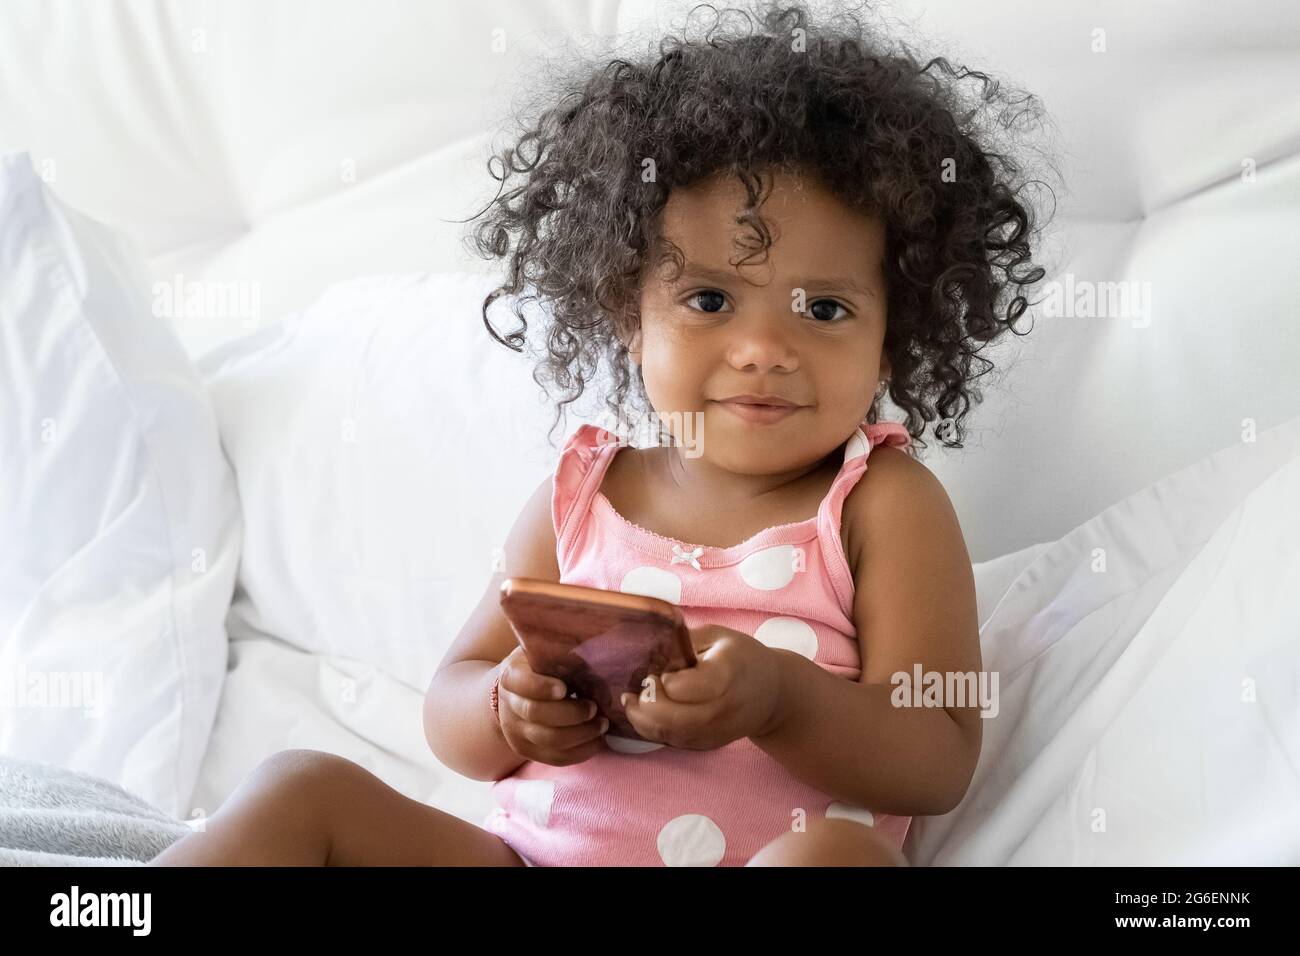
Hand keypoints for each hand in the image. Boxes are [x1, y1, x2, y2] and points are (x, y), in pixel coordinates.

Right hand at [495, 646, 607, 766]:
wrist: (517, 694)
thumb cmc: (542, 668)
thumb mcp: (545, 654)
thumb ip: (561, 655)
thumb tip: (597, 659)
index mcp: (511, 675)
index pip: (521, 683)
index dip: (542, 687)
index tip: (564, 688)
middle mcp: (509, 704)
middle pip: (536, 714)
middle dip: (571, 713)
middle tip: (595, 708)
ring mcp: (517, 732)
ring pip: (549, 740)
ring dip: (582, 734)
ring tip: (602, 724)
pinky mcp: (528, 751)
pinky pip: (556, 758)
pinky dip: (582, 751)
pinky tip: (597, 740)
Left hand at [620, 625, 785, 749]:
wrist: (773, 693)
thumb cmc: (742, 657)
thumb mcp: (716, 635)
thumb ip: (681, 640)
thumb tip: (645, 648)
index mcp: (724, 675)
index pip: (679, 687)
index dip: (662, 680)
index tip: (659, 670)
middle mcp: (722, 709)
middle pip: (670, 718)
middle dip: (643, 707)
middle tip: (632, 693)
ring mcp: (717, 732)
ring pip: (669, 735)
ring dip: (642, 721)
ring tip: (632, 703)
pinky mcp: (711, 744)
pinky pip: (675, 742)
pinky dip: (655, 731)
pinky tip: (647, 715)